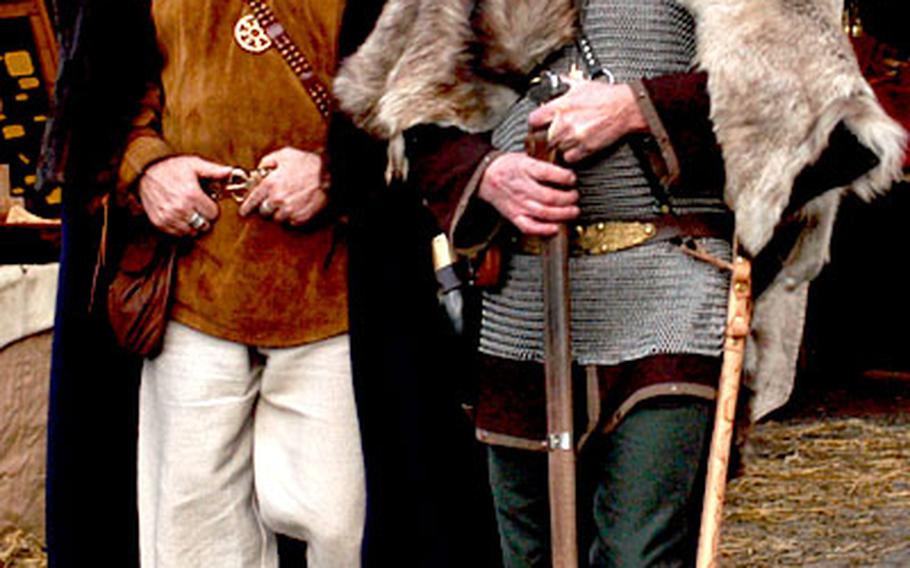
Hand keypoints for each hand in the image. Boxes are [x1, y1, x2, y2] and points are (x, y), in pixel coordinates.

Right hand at [138, 155, 230, 236]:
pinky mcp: (159, 222)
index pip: (213, 214)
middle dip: (205, 218)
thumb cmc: (171, 168)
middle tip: (200, 209)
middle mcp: (180, 208)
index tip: (208, 203)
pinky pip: (177, 234)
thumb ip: (213, 170)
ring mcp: (169, 216)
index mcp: (191, 194)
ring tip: (190, 214)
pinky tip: (181, 218)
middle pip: (203, 225)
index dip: (212, 209)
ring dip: (194, 225)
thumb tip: (231, 171)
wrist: (145, 172)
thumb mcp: (193, 164)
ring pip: (191, 232)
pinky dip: (181, 229)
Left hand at [238, 147, 326, 225]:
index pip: (252, 201)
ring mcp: (289, 210)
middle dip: (266, 208)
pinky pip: (291, 223)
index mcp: (270, 184)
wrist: (331, 175)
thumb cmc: (308, 163)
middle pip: (264, 212)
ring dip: (280, 214)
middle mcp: (277, 199)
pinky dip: (292, 218)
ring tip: (287, 205)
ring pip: (277, 219)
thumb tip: (260, 169)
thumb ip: (268, 161)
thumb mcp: (285, 154)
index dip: (246, 208)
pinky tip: (297, 208)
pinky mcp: (301, 218)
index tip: (244, 212)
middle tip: (273, 203)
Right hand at [478, 152, 578, 235]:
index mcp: (524, 169)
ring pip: (544, 213)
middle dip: (568, 198)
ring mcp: (518, 204)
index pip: (547, 173)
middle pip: (549, 197)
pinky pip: (529, 227)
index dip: (564, 177)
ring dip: (563, 214)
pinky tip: (555, 228)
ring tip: (573, 211)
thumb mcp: (525, 157)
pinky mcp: (514, 216)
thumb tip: (565, 170)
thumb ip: (544, 164)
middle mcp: (521, 188)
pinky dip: (544, 230)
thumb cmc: (507, 166)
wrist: (485, 176)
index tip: (572, 178)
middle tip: (575, 196)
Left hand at [528, 80, 647, 162]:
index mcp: (561, 106)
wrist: (626, 107)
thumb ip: (565, 83)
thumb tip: (557, 80)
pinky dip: (570, 155)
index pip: (534, 120)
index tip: (537, 126)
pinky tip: (574, 148)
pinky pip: (569, 158)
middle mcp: (565, 122)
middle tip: (549, 136)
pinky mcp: (586, 148)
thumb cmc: (607, 96)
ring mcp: (575, 136)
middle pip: (543, 138)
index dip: (534, 124)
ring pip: (555, 149)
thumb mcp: (582, 84)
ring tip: (564, 141)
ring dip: (558, 147)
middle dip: (545, 137)